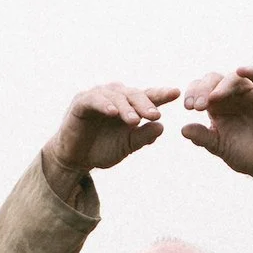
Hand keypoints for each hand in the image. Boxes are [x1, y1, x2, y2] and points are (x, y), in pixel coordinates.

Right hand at [43, 82, 181, 187]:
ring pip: (116, 96)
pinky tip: (112, 113)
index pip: (148, 96)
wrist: (76, 158)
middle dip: (145, 104)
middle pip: (133, 94)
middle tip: (154, 115)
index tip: (176, 93)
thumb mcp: (126, 146)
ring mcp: (98, 96)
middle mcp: (115, 96)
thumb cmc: (102, 149)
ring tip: (134, 120)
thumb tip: (161, 127)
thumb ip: (142, 137)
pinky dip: (104, 104)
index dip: (161, 94)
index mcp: (129, 105)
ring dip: (126, 107)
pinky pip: (94, 99)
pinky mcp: (81, 102)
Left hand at [181, 67, 252, 179]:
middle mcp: (231, 95)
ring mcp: (250, 93)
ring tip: (213, 98)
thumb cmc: (243, 154)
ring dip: (222, 85)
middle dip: (203, 89)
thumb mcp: (219, 147)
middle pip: (214, 80)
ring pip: (234, 78)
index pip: (200, 90)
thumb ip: (203, 137)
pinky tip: (241, 70)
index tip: (188, 106)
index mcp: (216, 105)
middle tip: (198, 106)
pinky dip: (251, 71)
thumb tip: (183, 129)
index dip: (192, 93)